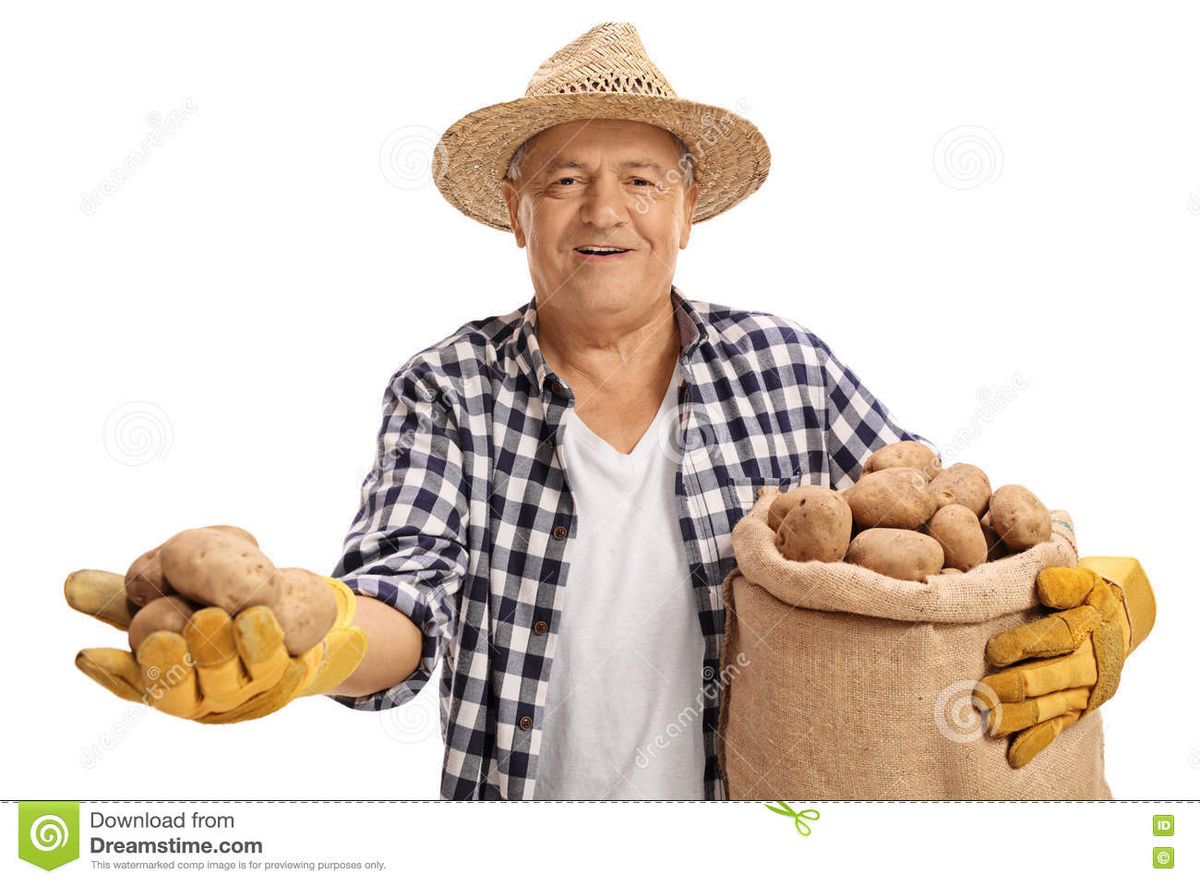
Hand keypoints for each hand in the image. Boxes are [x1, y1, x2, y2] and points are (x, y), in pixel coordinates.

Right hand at [65, 538, 366, 722]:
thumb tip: (70, 585)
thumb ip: (128, 592)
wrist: (293, 612)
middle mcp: (199, 692)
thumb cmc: (219, 600)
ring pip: (225, 678)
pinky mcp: (283, 677)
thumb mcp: (173, 589)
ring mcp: (242, 690)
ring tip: (215, 616)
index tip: (89, 654)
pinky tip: (255, 617)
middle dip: (171, 662)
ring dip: (218, 650)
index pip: (132, 682)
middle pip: (178, 689)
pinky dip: (262, 642)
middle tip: (168, 631)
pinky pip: (273, 662)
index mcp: (163, 675)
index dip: (113, 672)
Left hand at [974, 557, 1154, 766]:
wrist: (1113, 624)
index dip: (1025, 645)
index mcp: (1088, 628)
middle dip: (1015, 687)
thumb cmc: (1084, 599)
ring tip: (989, 724)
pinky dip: (1035, 742)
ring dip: (1018, 717)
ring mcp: (1082, 692)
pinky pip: (1055, 728)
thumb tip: (1044, 586)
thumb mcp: (1082, 582)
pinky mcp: (1075, 710)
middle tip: (982, 695)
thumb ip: (1065, 583)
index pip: (1058, 637)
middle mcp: (1088, 665)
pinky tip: (1013, 755)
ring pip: (1048, 707)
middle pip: (1051, 678)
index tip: (994, 652)